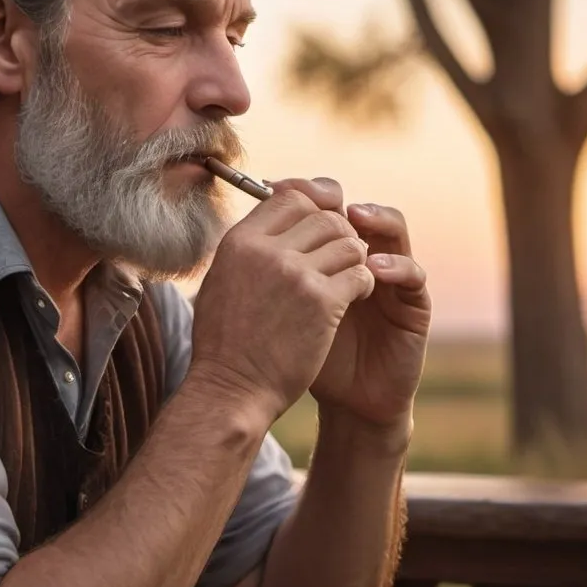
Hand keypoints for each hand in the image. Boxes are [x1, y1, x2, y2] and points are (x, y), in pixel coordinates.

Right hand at [190, 181, 374, 421]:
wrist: (232, 390)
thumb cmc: (225, 342)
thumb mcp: (222, 280)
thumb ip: (248, 248)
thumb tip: (270, 219)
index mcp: (240, 241)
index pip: (289, 197)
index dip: (312, 207)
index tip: (319, 228)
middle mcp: (267, 251)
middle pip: (323, 216)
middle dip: (339, 233)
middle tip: (339, 256)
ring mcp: (296, 275)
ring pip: (348, 241)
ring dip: (354, 257)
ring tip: (349, 276)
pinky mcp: (322, 302)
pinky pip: (360, 273)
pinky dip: (364, 282)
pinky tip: (355, 296)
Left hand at [270, 180, 430, 432]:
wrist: (343, 402)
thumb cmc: (302, 354)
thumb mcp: (279, 308)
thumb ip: (268, 274)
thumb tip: (236, 236)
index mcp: (331, 253)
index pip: (324, 205)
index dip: (305, 192)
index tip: (276, 187)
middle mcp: (365, 256)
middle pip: (358, 208)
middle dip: (336, 200)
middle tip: (318, 199)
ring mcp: (392, 277)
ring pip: (394, 229)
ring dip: (375, 218)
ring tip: (354, 218)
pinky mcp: (414, 305)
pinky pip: (413, 275)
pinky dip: (396, 266)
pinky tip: (374, 268)